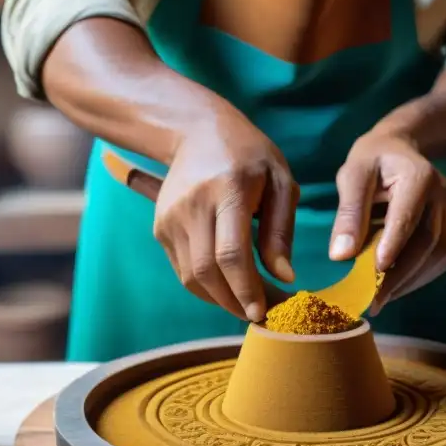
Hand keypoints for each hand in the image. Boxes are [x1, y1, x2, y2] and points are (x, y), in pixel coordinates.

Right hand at [153, 107, 297, 322]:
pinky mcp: (161, 228)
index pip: (230, 253)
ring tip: (247, 304)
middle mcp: (192, 205)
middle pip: (207, 271)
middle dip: (233, 302)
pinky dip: (206, 287)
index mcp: (227, 190)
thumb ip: (281, 230)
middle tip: (261, 315)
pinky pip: (183, 270)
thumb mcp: (280, 181)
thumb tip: (284, 277)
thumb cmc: (250, 156)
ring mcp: (170, 218)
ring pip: (191, 277)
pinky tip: (229, 287)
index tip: (263, 311)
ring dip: (220, 299)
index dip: (245, 289)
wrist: (197, 131)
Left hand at [330, 129, 445, 312]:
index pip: (408, 215)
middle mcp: (444, 193)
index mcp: (418, 175)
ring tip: (382, 296)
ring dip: (411, 280)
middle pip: (429, 241)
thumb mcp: (352, 177)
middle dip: (399, 275)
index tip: (374, 272)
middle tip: (372, 300)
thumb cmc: (372, 162)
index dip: (393, 245)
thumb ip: (348, 214)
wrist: (401, 150)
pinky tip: (399, 283)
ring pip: (440, 254)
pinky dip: (423, 275)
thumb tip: (340, 257)